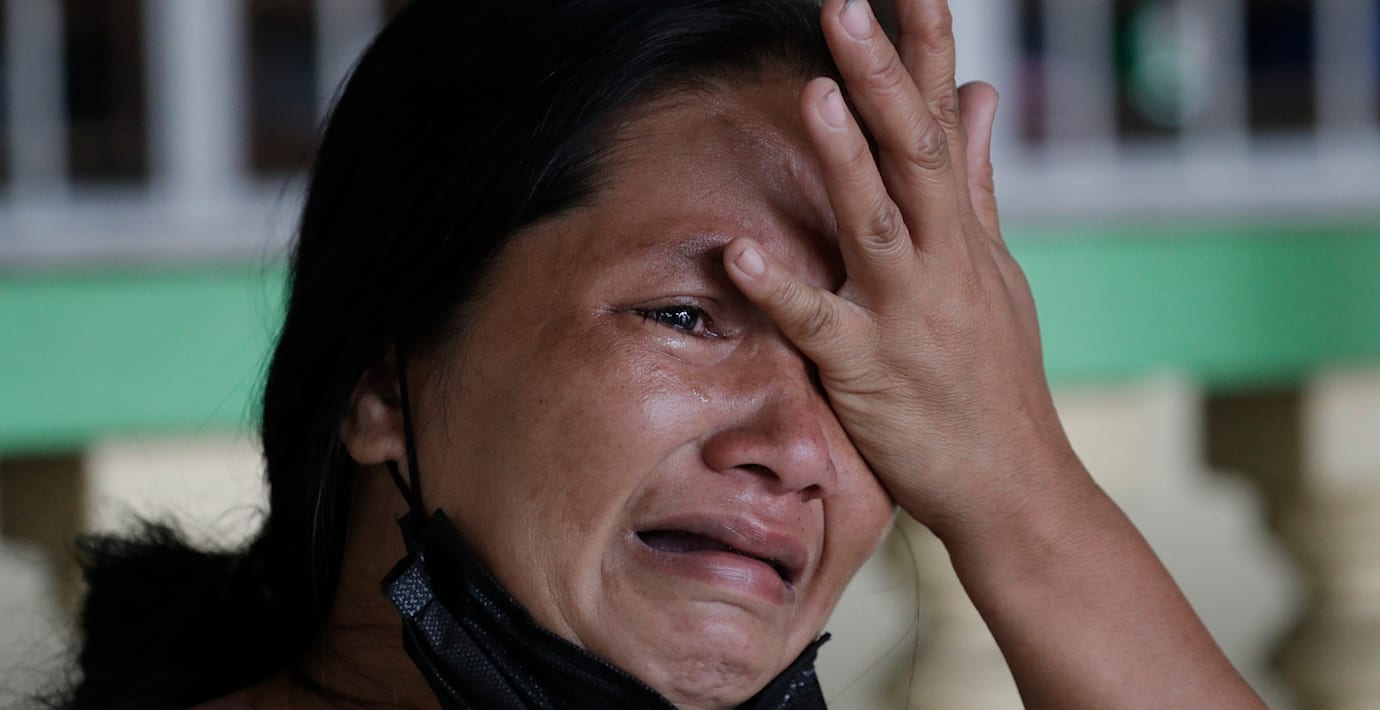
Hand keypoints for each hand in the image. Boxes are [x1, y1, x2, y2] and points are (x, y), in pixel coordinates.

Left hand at [725, 0, 1078, 535]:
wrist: (1014, 480)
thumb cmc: (996, 374)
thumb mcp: (996, 268)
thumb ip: (979, 181)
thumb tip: (978, 95)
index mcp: (965, 229)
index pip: (946, 121)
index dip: (927, 49)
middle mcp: (944, 260)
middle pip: (917, 154)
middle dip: (883, 76)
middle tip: (846, 7)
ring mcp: (910, 313)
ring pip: (877, 225)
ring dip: (845, 160)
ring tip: (814, 93)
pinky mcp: (872, 371)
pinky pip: (821, 324)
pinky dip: (783, 288)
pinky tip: (741, 253)